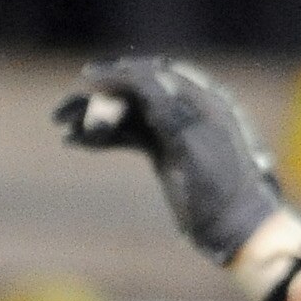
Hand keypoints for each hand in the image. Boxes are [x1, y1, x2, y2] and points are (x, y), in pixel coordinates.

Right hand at [56, 57, 300, 300]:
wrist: (237, 226)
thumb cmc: (223, 188)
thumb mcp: (196, 147)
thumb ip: (170, 111)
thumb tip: (145, 78)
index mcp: (200, 100)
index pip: (152, 75)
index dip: (119, 74)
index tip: (86, 78)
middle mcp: (185, 109)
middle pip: (134, 93)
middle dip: (98, 98)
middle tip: (63, 113)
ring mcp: (174, 131)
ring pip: (128, 115)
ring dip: (95, 119)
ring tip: (64, 127)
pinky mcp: (165, 153)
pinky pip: (129, 136)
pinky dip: (104, 138)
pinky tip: (77, 142)